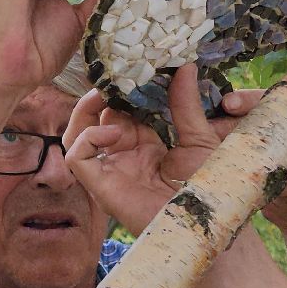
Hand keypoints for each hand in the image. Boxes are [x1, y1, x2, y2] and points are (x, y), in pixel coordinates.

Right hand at [61, 67, 228, 233]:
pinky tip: (113, 132)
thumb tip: (184, 64)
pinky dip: (87, 139)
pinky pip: (77, 159)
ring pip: (77, 136)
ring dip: (83, 112)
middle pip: (95, 119)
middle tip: (114, 74)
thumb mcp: (199, 138)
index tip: (131, 66)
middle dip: (100, 94)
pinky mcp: (103, 187)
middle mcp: (124, 157)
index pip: (121, 110)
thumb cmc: (209, 188)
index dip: (120, 90)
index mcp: (145, 145)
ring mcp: (111, 172)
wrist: (207, 223)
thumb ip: (186, 104)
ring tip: (100, 94)